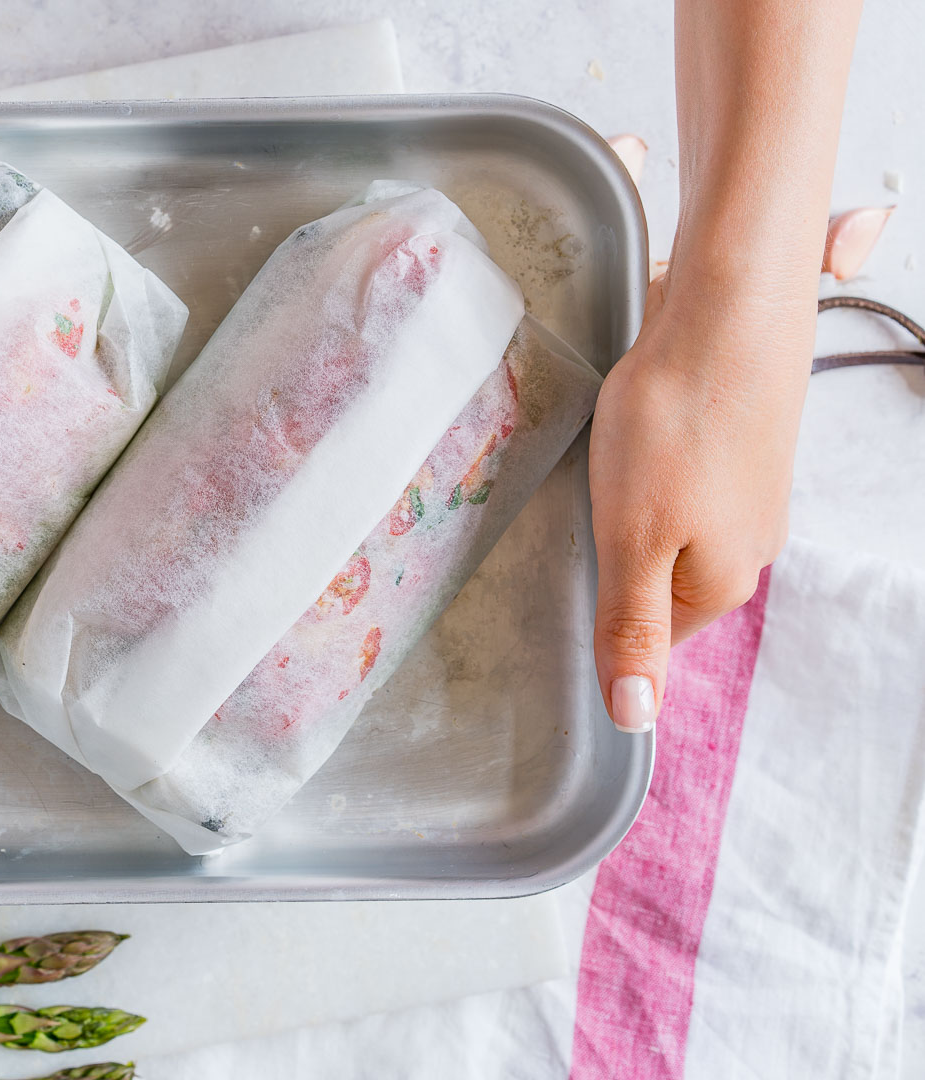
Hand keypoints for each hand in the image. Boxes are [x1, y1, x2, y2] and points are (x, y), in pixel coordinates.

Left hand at [588, 265, 810, 730]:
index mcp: (721, 583)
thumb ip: (631, 628)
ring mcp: (754, 491)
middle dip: (617, 553)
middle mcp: (750, 544)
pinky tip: (641, 431)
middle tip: (585, 508)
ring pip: (674, 525)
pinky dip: (654, 461)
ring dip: (636, 503)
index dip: (603, 607)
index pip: (650, 635)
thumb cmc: (675, 427)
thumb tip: (635, 717)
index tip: (572, 567)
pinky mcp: (745, 442)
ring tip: (613, 463)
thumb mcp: (634, 543)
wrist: (730, 312)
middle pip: (662, 580)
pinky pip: (687, 477)